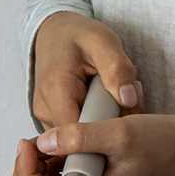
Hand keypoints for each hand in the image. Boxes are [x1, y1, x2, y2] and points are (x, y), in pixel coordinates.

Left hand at [10, 113, 174, 175]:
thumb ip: (77, 137)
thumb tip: (43, 141)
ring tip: (60, 136)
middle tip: (39, 139)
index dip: (24, 169)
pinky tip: (71, 141)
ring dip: (43, 162)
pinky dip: (59, 160)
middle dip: (29, 167)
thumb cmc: (164, 146)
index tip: (30, 142)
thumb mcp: (118, 134)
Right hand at [30, 11, 143, 131]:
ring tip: (116, 102)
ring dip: (103, 127)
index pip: (78, 134)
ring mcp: (46, 118)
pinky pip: (77, 135)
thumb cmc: (80, 36)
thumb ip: (117, 68)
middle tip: (129, 105)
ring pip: (81, 140)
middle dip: (110, 129)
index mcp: (55, 88)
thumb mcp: (103, 41)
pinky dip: (96, 125)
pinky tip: (105, 107)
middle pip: (81, 140)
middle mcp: (44, 108)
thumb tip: (128, 100)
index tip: (127, 120)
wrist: (56, 34)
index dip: (106, 135)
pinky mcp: (52, 122)